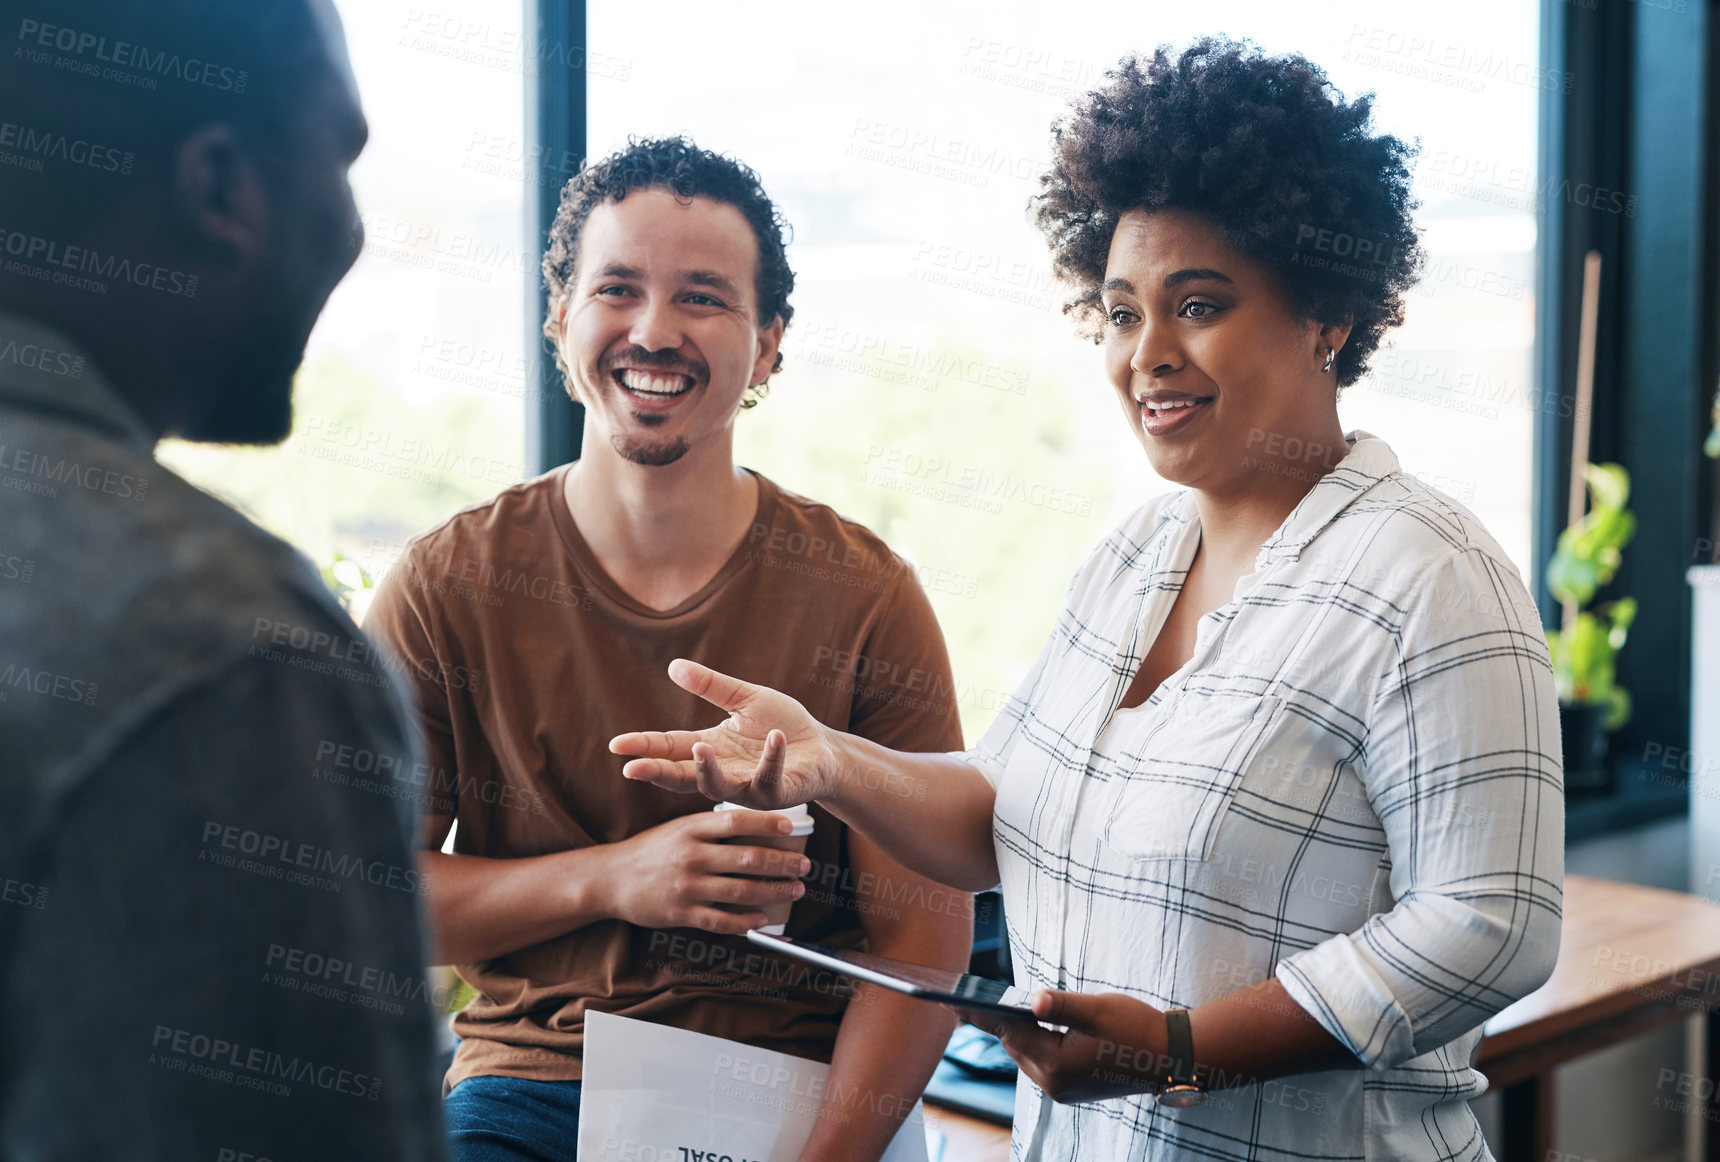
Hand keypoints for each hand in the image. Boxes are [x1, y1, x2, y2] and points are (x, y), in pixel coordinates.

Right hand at [600, 808, 810, 935]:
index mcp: (691, 828)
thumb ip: (711, 828)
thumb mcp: (678, 829)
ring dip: (774, 892)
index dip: (767, 824)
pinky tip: (763, 921)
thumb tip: (754, 828)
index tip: (791, 829)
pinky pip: (720, 920)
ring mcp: (686, 886)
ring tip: (794, 890)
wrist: (610, 878)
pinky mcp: (680, 913)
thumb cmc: (650, 851)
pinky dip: (745, 922)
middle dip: (783, 864)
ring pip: (741, 891)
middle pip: (748, 858)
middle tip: (804, 866)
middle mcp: (691, 855)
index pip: (737, 821)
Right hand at [610, 659, 840, 809]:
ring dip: (708, 769)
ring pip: (720, 785)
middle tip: (633, 768)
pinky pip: (769, 776)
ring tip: (699, 748)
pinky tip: (773, 737)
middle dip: (658, 772)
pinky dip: (771, 757)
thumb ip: (711, 685)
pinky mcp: (776, 792)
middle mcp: (723, 772)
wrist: (822, 749)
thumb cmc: (782, 725)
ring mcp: (747, 786)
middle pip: (682, 775)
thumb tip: (673, 666)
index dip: (645, 747)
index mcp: (711, 749)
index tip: (617, 745)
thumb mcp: (744, 699)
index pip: (670, 748)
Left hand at [982, 989, 1169, 1103]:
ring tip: (999, 1007)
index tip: (951, 1000)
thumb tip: (1031, 1000)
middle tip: (972, 997)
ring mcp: (1063, 1090)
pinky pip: (1042, 1062)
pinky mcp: (1071, 1088)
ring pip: (1027, 1054)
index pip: (1008, 1031)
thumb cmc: (1137, 1028)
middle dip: (999, 1020)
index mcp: (1057, 1064)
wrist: (1170, 1058)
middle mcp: (1054, 1083)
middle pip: (1015, 1044)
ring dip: (1018, 1031)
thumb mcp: (1099, 1009)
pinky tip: (1033, 1025)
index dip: (979, 1013)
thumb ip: (1062, 1004)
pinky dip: (1035, 1042)